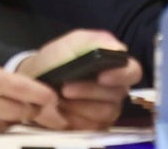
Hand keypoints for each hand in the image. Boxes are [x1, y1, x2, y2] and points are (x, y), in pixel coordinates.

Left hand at [16, 29, 142, 129]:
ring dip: (78, 106)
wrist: (34, 81)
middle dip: (88, 91)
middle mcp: (116, 88)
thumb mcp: (71, 43)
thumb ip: (93, 41)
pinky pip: (92, 127)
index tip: (102, 77)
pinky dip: (73, 119)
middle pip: (116, 95)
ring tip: (59, 98)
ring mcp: (108, 109)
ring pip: (104, 113)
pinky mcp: (96, 126)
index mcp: (114, 64)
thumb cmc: (56, 59)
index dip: (121, 75)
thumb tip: (116, 49)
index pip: (133, 71)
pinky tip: (61, 111)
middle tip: (65, 89)